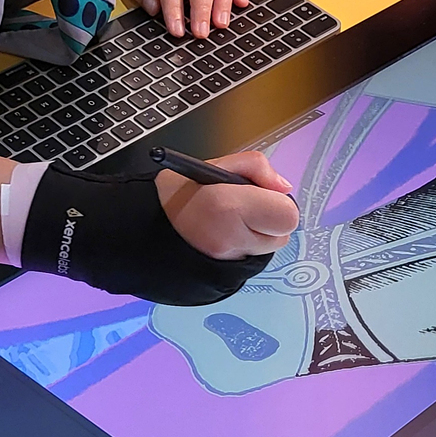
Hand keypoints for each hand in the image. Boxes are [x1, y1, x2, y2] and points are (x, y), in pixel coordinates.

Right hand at [157, 151, 299, 258]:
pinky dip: (248, 245)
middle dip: (272, 218)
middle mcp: (231, 237)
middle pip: (284, 233)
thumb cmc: (181, 192)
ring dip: (261, 233)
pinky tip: (228, 233)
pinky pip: (254, 256)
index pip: (287, 215)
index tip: (264, 194)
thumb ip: (257, 167)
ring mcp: (227, 258)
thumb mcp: (218, 164)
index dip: (279, 202)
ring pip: (271, 247)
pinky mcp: (225, 272)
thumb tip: (283, 187)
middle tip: (247, 206)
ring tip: (234, 219)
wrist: (147, 224)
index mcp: (229, 205)